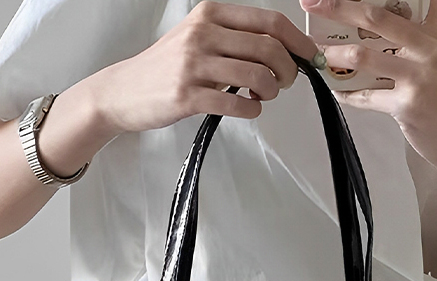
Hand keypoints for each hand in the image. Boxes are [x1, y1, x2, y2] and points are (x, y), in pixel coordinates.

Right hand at [91, 1, 319, 135]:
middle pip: (270, 49)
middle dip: (288, 72)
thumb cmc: (168, 68)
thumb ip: (237, 40)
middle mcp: (203, 33)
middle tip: (282, 84)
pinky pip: (238, 105)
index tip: (311, 58)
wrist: (125, 91)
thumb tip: (284, 51)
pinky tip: (247, 108)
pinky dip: (252, 111)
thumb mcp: (200, 38)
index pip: (270, 22)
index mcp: (210, 14)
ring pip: (258, 76)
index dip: (299, 42)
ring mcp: (194, 64)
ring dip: (271, 92)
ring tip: (262, 96)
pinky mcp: (188, 96)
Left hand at [300, 0, 436, 177]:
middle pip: (377, 17)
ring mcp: (419, 78)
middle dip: (340, 7)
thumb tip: (386, 19)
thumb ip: (426, 31)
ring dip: (335, 54)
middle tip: (316, 3)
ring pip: (364, 56)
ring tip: (320, 54)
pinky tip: (338, 90)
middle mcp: (432, 50)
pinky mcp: (407, 106)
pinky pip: (367, 96)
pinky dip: (348, 94)